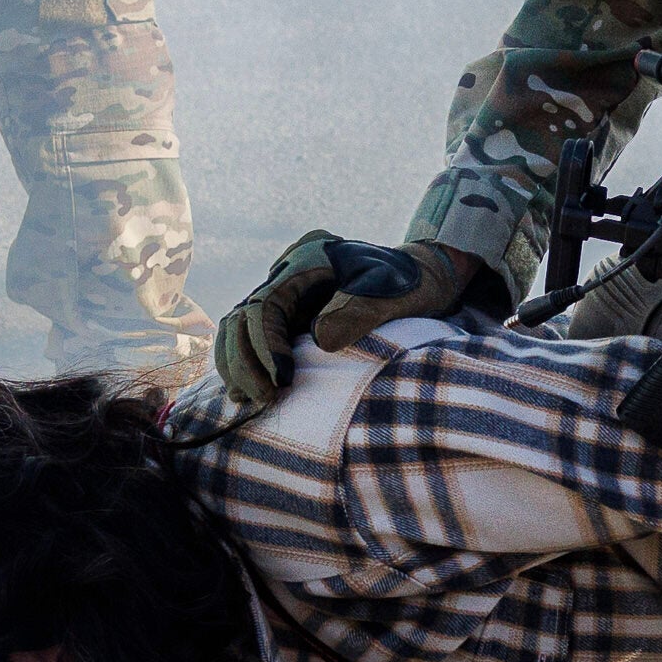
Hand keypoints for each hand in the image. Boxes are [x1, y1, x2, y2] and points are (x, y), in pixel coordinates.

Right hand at [206, 231, 492, 410]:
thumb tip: (320, 339)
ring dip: (239, 365)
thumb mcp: (393, 294)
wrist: (423, 277)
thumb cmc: (410, 285)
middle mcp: (289, 272)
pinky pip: (251, 337)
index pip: (265, 305)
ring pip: (238, 328)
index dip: (265, 346)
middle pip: (242, 317)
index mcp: (309, 260)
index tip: (282, 382)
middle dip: (246, 361)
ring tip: (252, 400)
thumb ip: (360, 310)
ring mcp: (287, 292)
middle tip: (265, 399)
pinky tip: (251, 391)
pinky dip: (247, 363)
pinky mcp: (290, 313)